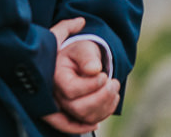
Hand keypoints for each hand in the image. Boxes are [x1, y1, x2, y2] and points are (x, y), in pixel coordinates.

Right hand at [42, 18, 119, 133]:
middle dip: (101, 98)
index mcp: (55, 77)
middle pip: (77, 108)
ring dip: (106, 104)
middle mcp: (57, 95)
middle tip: (114, 82)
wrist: (82, 60)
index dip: (91, 86)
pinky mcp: (77, 113)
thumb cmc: (81, 54)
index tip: (104, 75)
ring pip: (86, 117)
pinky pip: (92, 120)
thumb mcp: (83, 49)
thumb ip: (87, 57)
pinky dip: (106, 111)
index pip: (70, 90)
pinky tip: (112, 97)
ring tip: (114, 87)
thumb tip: (94, 69)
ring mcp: (66, 106)